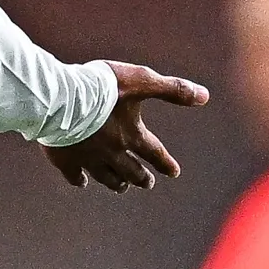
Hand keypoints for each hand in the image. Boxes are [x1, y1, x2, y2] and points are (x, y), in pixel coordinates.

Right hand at [48, 61, 209, 191]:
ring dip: (117, 183)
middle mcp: (112, 152)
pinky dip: (80, 180)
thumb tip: (205, 96)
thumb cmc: (104, 87)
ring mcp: (87, 158)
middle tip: (148, 183)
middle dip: (141, 178)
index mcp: (131, 135)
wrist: (63, 98)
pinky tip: (82, 182)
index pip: (154, 153)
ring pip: (106, 176)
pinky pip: (74, 175)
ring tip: (122, 187)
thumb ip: (173, 89)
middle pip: (131, 170)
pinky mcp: (64, 158)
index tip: (174, 172)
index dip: (165, 163)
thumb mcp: (142, 80)